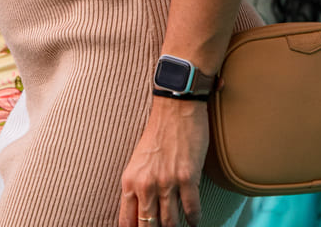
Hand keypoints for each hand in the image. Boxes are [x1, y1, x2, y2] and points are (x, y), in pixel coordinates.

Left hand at [118, 99, 206, 226]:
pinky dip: (194, 219)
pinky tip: (194, 221)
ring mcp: (166, 182)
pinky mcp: (187, 177)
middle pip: (149, 226)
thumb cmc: (157, 134)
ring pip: (171, 223)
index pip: (126, 222)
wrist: (175, 107)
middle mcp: (146, 184)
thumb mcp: (138, 162)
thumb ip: (137, 188)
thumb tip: (142, 214)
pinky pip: (192, 210)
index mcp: (130, 181)